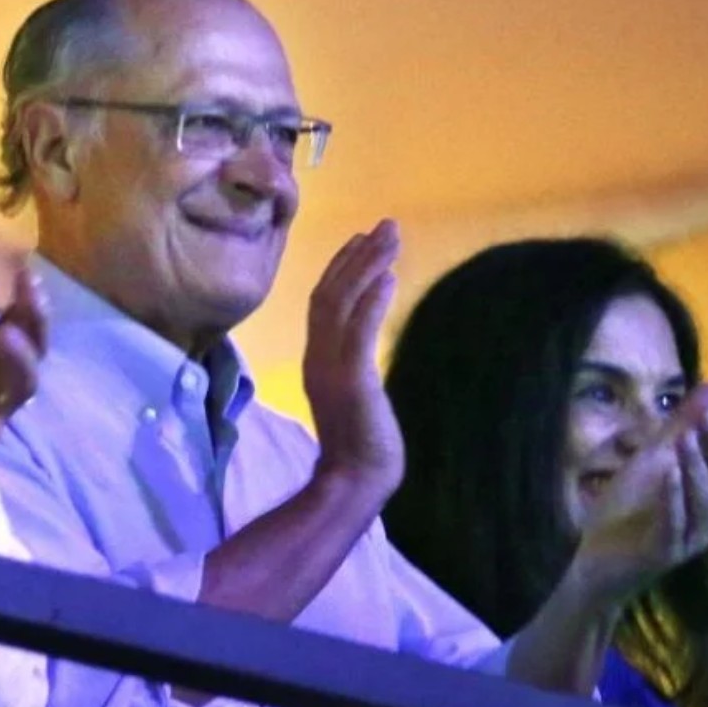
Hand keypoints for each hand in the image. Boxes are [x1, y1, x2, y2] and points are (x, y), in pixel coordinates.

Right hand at [303, 220, 402, 497]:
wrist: (353, 481)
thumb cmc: (359, 446)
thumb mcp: (353, 395)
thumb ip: (352, 366)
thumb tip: (363, 343)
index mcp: (316, 358)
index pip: (323, 301)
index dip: (341, 266)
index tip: (362, 240)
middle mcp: (317, 356)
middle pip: (330, 293)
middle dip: (358, 255)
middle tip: (385, 225)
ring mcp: (331, 367)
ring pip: (343, 303)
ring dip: (368, 266)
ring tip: (390, 237)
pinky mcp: (351, 380)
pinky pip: (358, 332)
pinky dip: (371, 301)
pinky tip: (389, 276)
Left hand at [565, 383, 707, 605]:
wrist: (595, 560)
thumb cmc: (628, 509)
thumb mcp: (652, 460)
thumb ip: (681, 426)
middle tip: (706, 418)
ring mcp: (689, 539)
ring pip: (705, 502)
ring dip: (696, 468)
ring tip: (686, 439)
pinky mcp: (664, 551)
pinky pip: (675, 522)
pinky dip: (673, 496)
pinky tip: (669, 472)